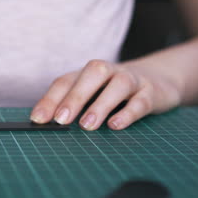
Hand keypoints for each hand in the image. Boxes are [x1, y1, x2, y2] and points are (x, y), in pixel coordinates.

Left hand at [30, 59, 182, 129]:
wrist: (159, 78)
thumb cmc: (113, 92)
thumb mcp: (92, 95)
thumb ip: (72, 107)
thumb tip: (47, 125)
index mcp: (88, 74)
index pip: (66, 81)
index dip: (50, 99)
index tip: (38, 119)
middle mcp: (109, 72)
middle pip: (91, 75)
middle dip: (74, 97)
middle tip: (60, 120)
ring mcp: (132, 80)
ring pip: (118, 85)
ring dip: (101, 104)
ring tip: (86, 125)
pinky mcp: (152, 93)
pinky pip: (141, 101)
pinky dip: (128, 113)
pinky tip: (115, 125)